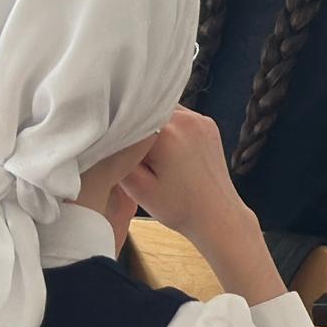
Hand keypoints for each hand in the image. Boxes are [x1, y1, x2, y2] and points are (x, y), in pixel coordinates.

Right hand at [111, 110, 290, 306]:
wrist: (217, 216)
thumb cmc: (180, 208)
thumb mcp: (138, 189)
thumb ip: (119, 158)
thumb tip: (109, 137)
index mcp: (167, 132)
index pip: (131, 117)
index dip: (121, 130)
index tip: (119, 147)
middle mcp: (186, 119)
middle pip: (148, 110)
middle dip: (139, 129)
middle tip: (138, 155)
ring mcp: (200, 120)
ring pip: (164, 112)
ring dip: (155, 128)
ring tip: (156, 156)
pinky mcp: (208, 126)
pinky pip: (180, 118)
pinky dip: (171, 131)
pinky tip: (171, 154)